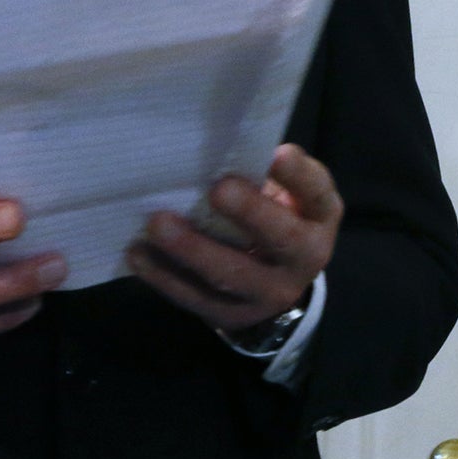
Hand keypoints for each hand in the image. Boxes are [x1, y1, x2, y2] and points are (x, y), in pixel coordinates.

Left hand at [126, 144, 339, 332]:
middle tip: (218, 189)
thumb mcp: (285, 194)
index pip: (317, 194)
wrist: (276, 284)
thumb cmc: (276, 217)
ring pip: (230, 275)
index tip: (278, 153)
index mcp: (318, 218)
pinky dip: (163, 276)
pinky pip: (194, 297)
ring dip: (191, 250)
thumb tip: (219, 143)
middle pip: (281, 239)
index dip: (299, 176)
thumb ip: (264, 175)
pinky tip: (138, 253)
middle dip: (249, 213)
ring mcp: (267, 294)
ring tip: (157, 224)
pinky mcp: (230, 315)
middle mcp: (302, 260)